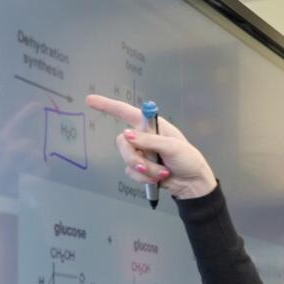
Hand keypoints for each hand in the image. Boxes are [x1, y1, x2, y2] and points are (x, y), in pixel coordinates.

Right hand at [85, 95, 216, 199]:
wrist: (193, 183)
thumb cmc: (188, 159)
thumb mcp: (172, 147)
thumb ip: (149, 141)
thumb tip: (126, 135)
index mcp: (151, 126)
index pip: (126, 112)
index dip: (108, 105)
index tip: (90, 100)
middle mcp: (143, 137)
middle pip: (122, 142)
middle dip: (133, 156)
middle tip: (147, 165)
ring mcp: (141, 153)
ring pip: (127, 159)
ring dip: (145, 169)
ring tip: (162, 173)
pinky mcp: (140, 168)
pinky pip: (131, 172)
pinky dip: (144, 177)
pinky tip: (159, 178)